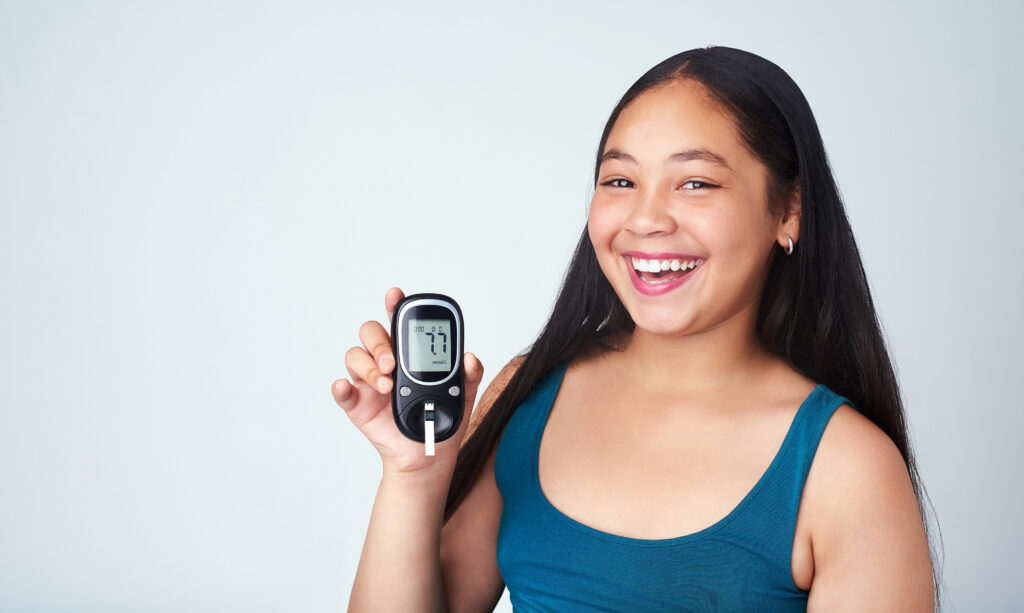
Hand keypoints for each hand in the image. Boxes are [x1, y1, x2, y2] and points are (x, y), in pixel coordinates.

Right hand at [331, 287, 484, 478]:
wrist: (427, 456)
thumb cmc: (440, 420)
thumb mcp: (462, 396)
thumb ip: (469, 375)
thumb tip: (471, 359)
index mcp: (409, 353)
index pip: (399, 322)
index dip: (395, 306)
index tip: (396, 296)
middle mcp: (385, 361)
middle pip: (371, 334)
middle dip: (380, 343)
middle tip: (393, 362)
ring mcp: (368, 382)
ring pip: (355, 357)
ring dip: (369, 367)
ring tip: (387, 385)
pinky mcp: (357, 404)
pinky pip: (342, 391)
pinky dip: (341, 387)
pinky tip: (347, 387)